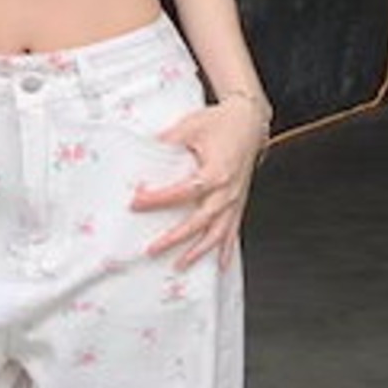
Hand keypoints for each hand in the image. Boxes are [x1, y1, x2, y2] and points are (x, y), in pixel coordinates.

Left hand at [128, 97, 268, 270]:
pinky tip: (220, 266)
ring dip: (199, 252)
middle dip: (176, 238)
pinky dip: (227, 250)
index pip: (183, 191)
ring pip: (218, 233)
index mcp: (216, 171)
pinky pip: (233, 231)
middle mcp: (227, 190)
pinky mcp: (238, 203)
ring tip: (180, 264)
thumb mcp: (190, 126)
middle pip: (200, 221)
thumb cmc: (222, 122)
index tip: (137, 202)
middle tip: (153, 249)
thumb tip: (142, 152)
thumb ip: (167, 141)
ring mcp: (234, 199)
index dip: (159, 199)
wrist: (250, 121)